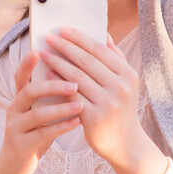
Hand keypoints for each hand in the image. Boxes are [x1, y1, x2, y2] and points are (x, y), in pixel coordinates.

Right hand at [0, 50, 82, 173]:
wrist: (17, 165)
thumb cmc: (36, 131)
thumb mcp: (42, 110)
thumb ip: (53, 93)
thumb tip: (76, 70)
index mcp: (20, 98)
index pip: (21, 75)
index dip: (28, 63)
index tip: (40, 49)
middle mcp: (14, 109)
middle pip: (29, 91)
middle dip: (52, 85)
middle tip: (75, 83)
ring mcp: (15, 128)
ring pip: (36, 114)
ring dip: (59, 108)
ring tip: (80, 105)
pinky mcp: (21, 145)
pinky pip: (41, 134)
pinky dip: (60, 127)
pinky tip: (77, 123)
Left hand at [40, 28, 167, 173]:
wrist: (126, 144)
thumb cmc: (122, 109)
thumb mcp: (126, 83)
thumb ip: (116, 58)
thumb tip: (104, 34)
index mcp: (128, 75)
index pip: (100, 50)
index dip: (80, 38)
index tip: (62, 29)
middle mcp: (120, 87)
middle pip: (87, 61)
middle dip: (65, 47)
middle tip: (48, 37)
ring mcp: (108, 103)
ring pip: (77, 77)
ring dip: (57, 62)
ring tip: (43, 53)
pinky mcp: (94, 118)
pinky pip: (71, 96)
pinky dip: (58, 83)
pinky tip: (47, 74)